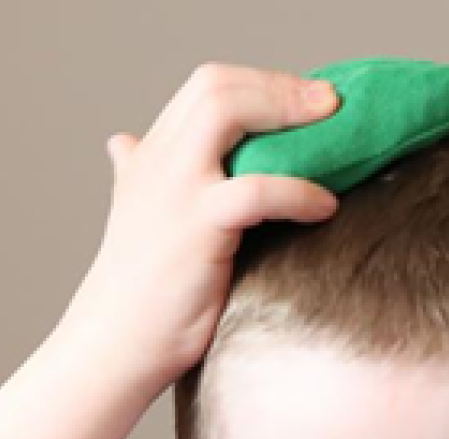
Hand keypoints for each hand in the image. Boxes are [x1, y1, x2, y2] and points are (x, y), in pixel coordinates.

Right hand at [62, 63, 339, 384]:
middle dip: (280, 86)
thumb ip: (136, 173)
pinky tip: (325, 206)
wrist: (114, 344)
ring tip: (334, 129)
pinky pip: (256, 189)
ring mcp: (173, 189)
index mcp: (149, 154)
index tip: (305, 100)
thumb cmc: (138, 290)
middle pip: (217, 85)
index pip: (207, 87)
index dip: (262, 83)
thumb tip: (122, 142)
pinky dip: (299, 190)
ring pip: (227, 111)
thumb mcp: (133, 215)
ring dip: (288, 112)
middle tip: (329, 102)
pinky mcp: (195, 226)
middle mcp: (156, 160)